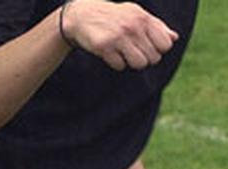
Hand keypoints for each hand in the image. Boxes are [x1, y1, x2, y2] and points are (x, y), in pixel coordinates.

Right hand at [62, 0, 178, 70]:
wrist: (82, 15)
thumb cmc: (113, 16)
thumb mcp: (136, 15)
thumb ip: (156, 26)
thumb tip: (174, 38)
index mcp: (144, 19)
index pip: (165, 45)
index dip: (158, 50)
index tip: (148, 47)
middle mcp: (133, 27)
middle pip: (153, 57)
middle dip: (145, 59)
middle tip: (134, 53)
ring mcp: (118, 37)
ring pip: (139, 64)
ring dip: (132, 63)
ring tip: (125, 56)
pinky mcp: (104, 47)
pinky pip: (120, 66)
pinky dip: (117, 63)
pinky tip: (111, 55)